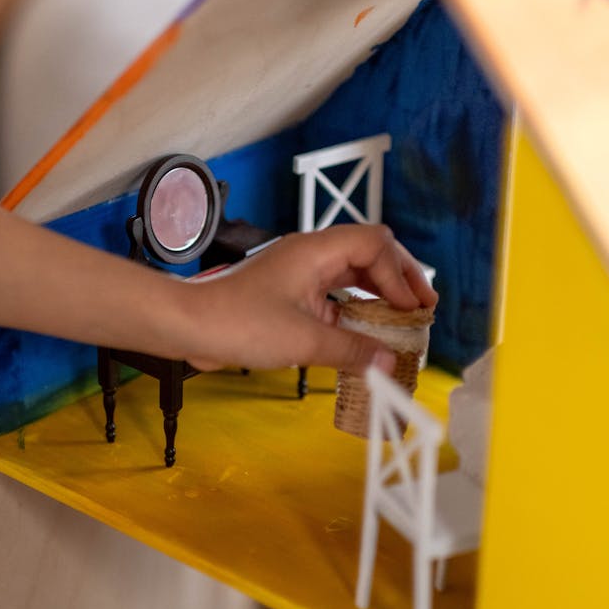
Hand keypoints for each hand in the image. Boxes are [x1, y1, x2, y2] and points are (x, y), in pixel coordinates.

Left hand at [179, 224, 437, 373]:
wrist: (187, 326)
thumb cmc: (238, 323)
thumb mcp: (303, 340)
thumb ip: (351, 350)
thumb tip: (389, 364)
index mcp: (316, 251)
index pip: (375, 244)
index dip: (401, 274)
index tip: (412, 309)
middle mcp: (309, 255)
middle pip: (368, 254)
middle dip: (397, 280)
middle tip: (421, 308)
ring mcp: (297, 274)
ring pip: (350, 275)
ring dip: (377, 296)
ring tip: (400, 321)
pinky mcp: (287, 296)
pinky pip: (331, 296)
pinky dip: (352, 312)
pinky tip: (363, 336)